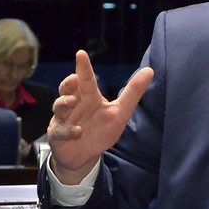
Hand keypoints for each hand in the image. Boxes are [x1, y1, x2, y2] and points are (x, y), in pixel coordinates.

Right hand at [47, 50, 153, 184]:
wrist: (86, 155)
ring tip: (72, 101)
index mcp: (89, 97)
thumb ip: (133, 92)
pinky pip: (60, 131)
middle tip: (74, 79)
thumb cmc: (101, 129)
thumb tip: (150, 70)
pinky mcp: (58, 135)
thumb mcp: (120, 112)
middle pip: (67, 89)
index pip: (86, 79)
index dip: (83, 67)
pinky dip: (68, 131)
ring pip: (59, 107)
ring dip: (64, 103)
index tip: (81, 53)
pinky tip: (78, 131)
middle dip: (68, 83)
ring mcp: (64, 119)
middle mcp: (74, 105)